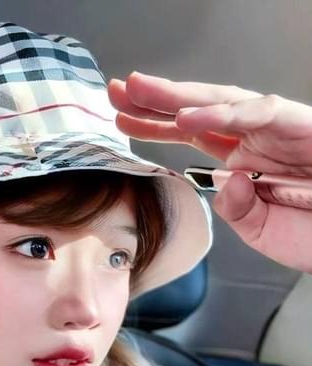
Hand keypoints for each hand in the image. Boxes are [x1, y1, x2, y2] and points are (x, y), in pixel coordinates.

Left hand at [107, 72, 311, 272]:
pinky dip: (226, 113)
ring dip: (181, 96)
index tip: (121, 120)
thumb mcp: (262, 229)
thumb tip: (225, 179)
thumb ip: (236, 208)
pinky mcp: (302, 127)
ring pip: (225, 101)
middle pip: (200, 111)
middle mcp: (258, 139)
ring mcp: (279, 130)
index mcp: (243, 161)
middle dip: (157, 100)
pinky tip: (189, 117)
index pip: (192, 136)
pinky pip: (263, 112)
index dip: (155, 126)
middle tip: (119, 90)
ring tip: (140, 92)